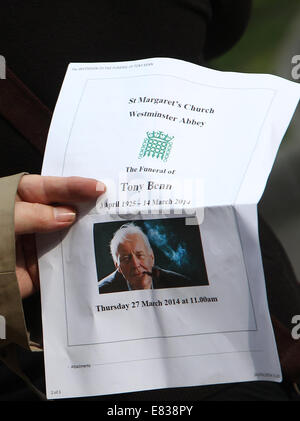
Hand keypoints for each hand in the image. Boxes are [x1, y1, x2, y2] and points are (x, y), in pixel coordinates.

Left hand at [14, 175, 105, 298]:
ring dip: (86, 234)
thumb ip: (32, 215)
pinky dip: (77, 261)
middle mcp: (33, 218)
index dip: (74, 186)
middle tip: (114, 204)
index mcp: (20, 198)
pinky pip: (63, 262)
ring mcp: (38, 243)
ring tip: (111, 229)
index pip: (50, 187)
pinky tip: (94, 256)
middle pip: (64, 209)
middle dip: (87, 207)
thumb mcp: (1, 219)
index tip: (98, 187)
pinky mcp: (41, 268)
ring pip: (68, 235)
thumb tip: (67, 215)